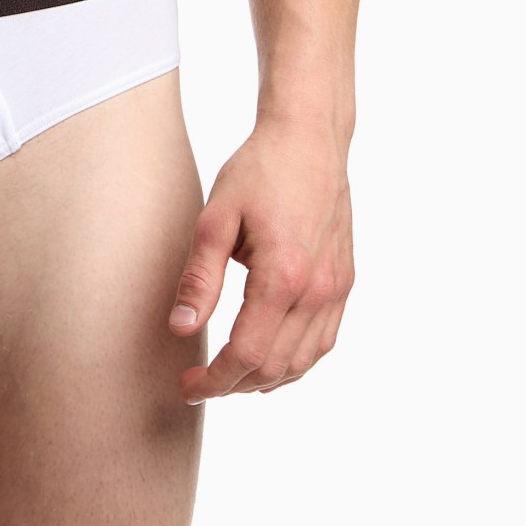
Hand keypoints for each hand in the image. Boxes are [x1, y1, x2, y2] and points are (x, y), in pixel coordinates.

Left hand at [167, 114, 353, 400]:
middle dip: (233, 385)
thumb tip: (180, 329)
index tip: (187, 388)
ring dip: (264, 380)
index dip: (214, 381)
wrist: (310, 138)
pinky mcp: (344, 282)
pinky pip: (323, 342)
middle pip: (274, 367)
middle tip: (200, 386)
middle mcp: (317, 290)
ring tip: (229, 378)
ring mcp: (336, 288)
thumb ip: (200, 277)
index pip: (246, 353)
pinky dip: (296, 362)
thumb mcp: (217, 216)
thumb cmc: (260, 169)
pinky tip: (271, 360)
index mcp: (283, 276)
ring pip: (303, 363)